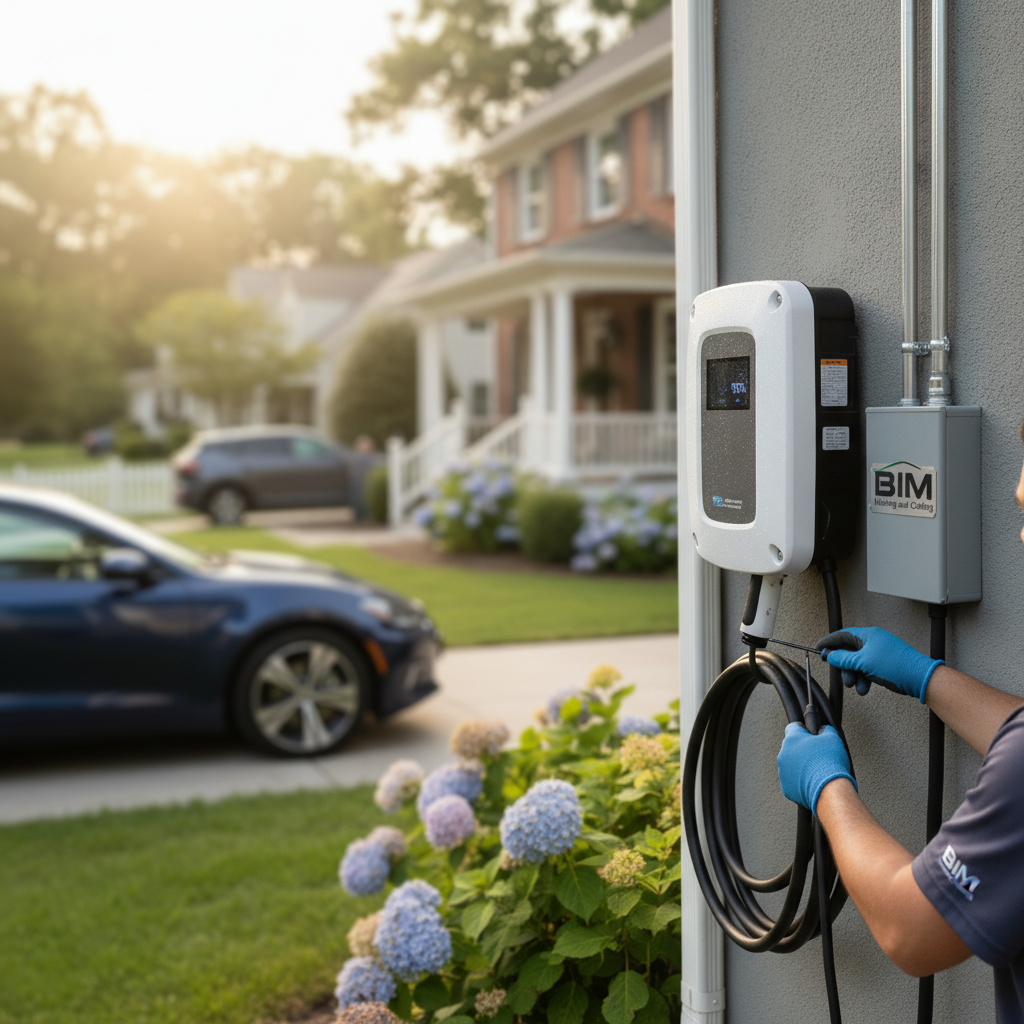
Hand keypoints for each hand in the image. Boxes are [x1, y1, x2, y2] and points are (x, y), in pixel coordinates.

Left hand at [777, 722, 855, 814]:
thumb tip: (822, 731)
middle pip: (791, 748)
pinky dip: (800, 782)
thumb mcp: (832, 738)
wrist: (829, 789)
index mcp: (792, 739)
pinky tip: (813, 783)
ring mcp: (783, 772)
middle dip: (802, 751)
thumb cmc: (830, 761)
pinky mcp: (786, 788)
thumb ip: (825, 730)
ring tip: (816, 772)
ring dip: (800, 767)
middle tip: (817, 757)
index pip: (794, 728)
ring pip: (790, 766)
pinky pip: (792, 782)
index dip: (804, 731)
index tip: (812, 737)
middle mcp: (783, 754)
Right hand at [815, 626, 942, 702]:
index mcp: (868, 635)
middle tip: (842, 675)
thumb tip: (830, 656)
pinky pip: (867, 669)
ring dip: (854, 675)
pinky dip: (864, 678)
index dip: (829, 642)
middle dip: (845, 666)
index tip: (819, 649)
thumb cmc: (895, 666)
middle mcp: (873, 641)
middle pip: (849, 651)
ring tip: (856, 686)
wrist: (919, 678)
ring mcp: (879, 652)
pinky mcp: (884, 664)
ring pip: (858, 663)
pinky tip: (864, 688)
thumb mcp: (863, 662)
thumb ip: (843, 659)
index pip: (842, 635)